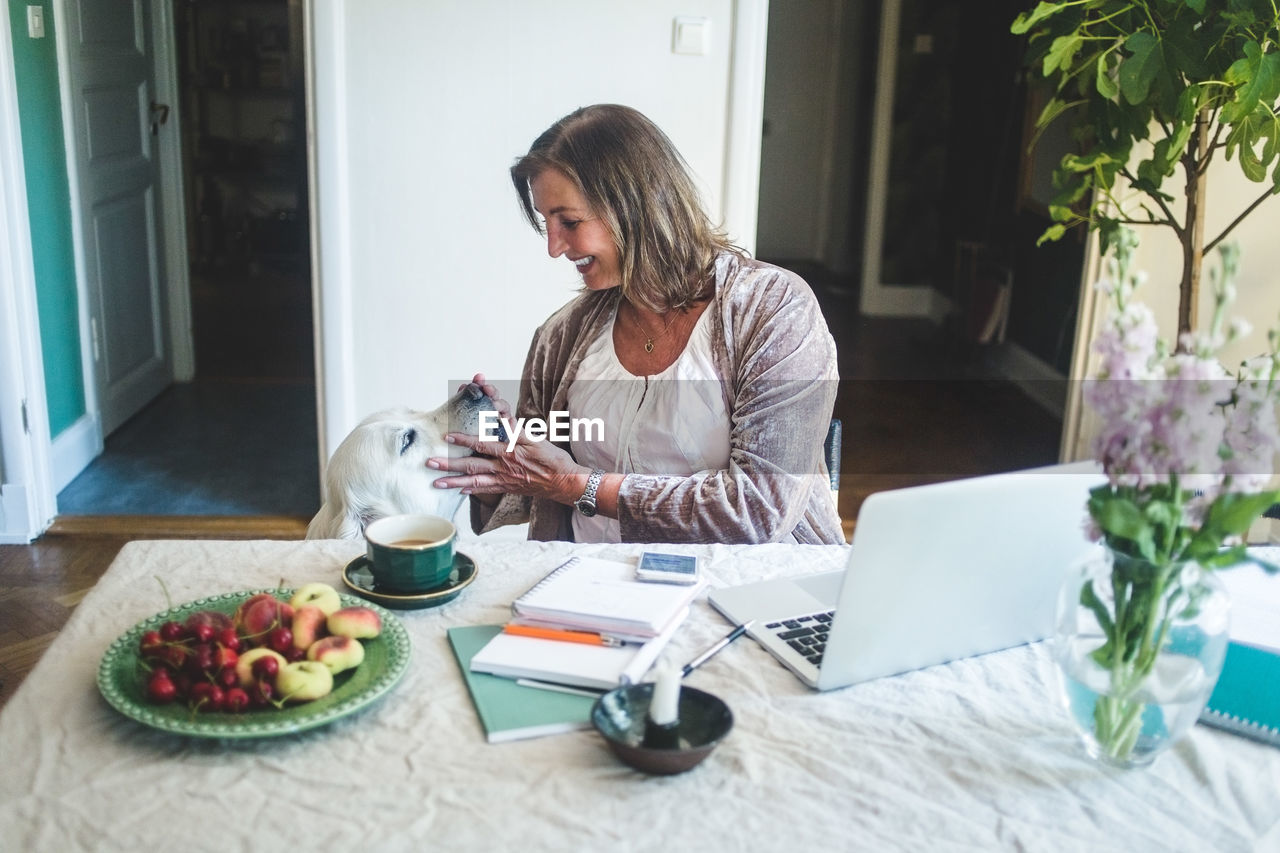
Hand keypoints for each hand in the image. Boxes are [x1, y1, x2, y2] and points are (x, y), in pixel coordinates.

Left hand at [427, 415, 586, 505]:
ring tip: (436, 483)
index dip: (463, 439)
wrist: (565, 483)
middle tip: (430, 464)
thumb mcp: (537, 440)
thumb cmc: (553, 460)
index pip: (482, 444)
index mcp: (509, 452)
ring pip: (474, 481)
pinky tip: (459, 491)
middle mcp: (503, 468)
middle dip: (449, 465)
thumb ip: (517, 430)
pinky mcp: (507, 488)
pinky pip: (486, 490)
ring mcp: (504, 480)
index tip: (447, 436)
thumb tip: (502, 416)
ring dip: (453, 483)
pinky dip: (471, 491)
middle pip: (471, 466)